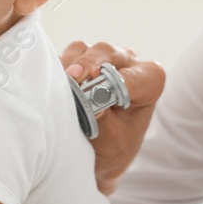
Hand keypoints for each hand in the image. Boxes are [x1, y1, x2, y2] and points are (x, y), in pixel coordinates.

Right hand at [60, 41, 163, 195]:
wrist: (100, 154)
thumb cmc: (114, 147)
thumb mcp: (112, 142)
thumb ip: (103, 122)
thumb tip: (88, 102)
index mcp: (148, 82)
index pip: (138, 75)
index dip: (120, 79)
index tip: (101, 90)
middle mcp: (128, 63)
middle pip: (106, 52)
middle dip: (88, 64)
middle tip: (72, 78)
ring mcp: (102, 59)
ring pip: (82, 49)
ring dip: (69, 65)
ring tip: (62, 84)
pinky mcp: (79, 61)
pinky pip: (65, 57)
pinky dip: (58, 69)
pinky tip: (54, 85)